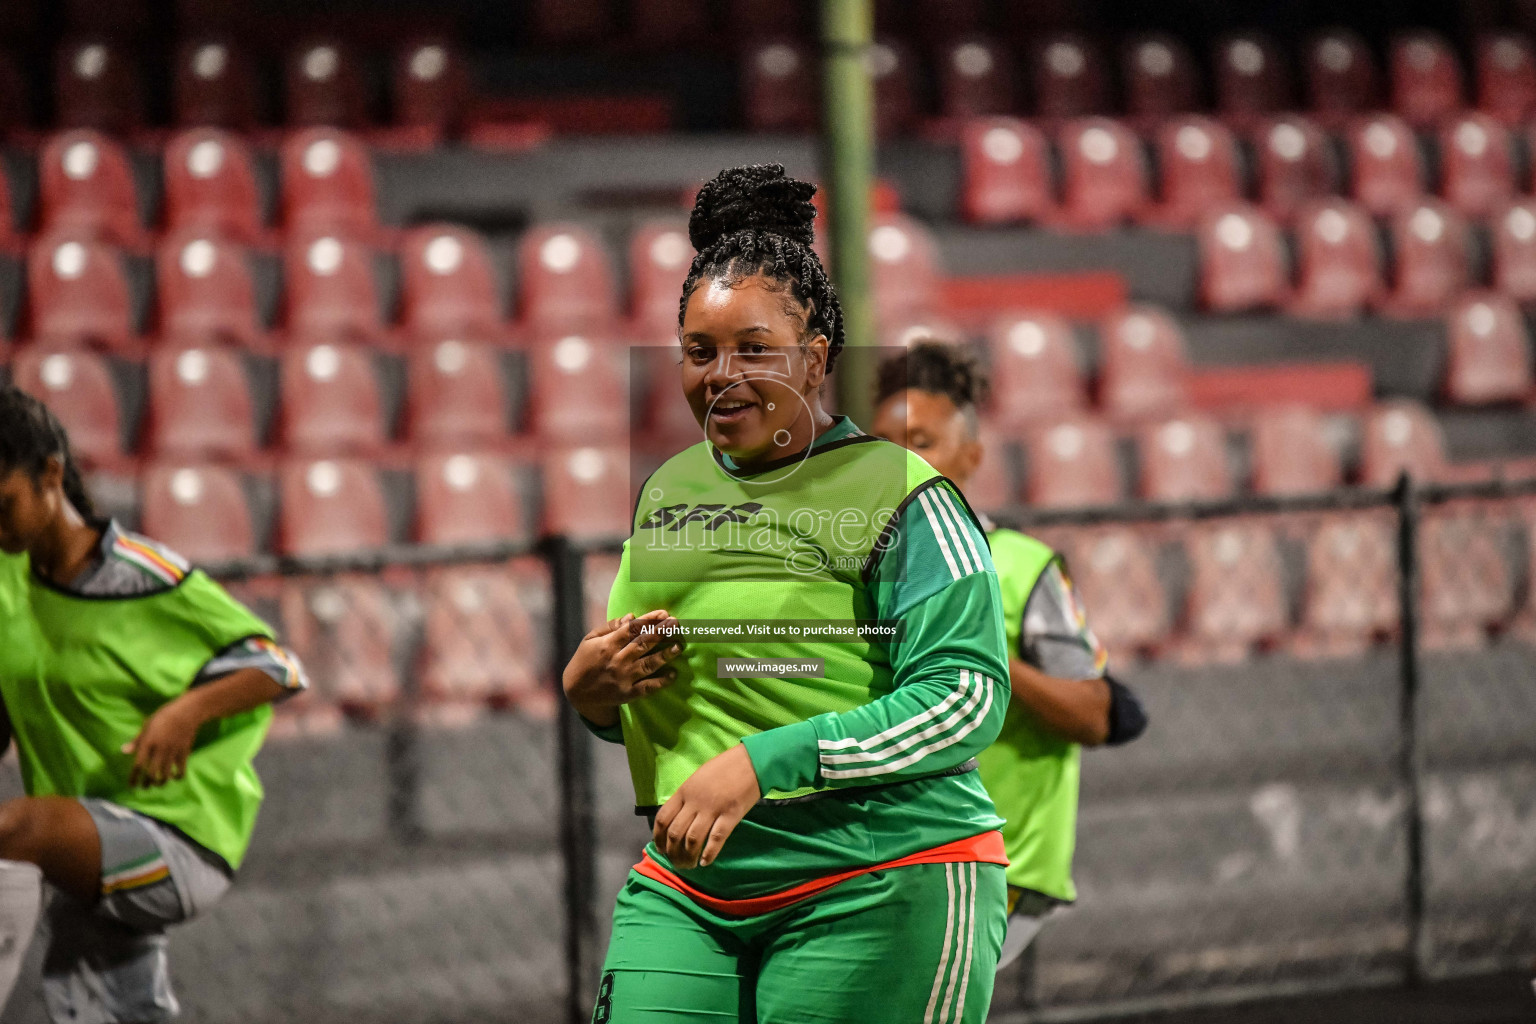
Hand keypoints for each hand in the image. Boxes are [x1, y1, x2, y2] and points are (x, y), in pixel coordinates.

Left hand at [123, 699, 201, 787]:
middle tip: (145, 787)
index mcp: (148, 742)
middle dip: (147, 783)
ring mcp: (173, 751)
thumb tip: (124, 751)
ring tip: (158, 784)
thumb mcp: (147, 725)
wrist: (187, 711)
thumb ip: (137, 740)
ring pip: (166, 774)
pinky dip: (178, 776)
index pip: (138, 764)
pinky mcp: (184, 752)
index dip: (134, 777)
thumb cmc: (164, 716)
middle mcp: (159, 749)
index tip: (132, 786)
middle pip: (151, 773)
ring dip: (161, 782)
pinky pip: (181, 770)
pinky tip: (175, 777)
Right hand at [562, 609, 685, 726]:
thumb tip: (632, 616)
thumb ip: (610, 626)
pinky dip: (661, 682)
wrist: (576, 692)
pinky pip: (647, 688)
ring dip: (665, 655)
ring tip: (678, 646)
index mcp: (607, 645)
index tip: (663, 613)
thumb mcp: (590, 639)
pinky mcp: (628, 694)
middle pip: (642, 644)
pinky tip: (673, 674)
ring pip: (648, 665)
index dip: (649, 620)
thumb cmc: (585, 660)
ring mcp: (623, 678)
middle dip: (660, 632)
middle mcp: (617, 661)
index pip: (632, 629)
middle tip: (676, 623)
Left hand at [653, 745, 760, 868]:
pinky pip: (716, 838)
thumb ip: (687, 797)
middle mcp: (695, 802)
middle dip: (672, 852)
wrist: (751, 761)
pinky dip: (709, 853)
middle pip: (676, 833)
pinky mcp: (731, 815)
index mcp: (684, 791)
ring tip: (689, 866)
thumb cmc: (724, 768)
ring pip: (693, 839)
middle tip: (676, 863)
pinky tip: (705, 862)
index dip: (658, 838)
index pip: (663, 818)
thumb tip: (678, 819)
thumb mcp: (698, 778)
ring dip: (688, 857)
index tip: (661, 850)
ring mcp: (713, 809)